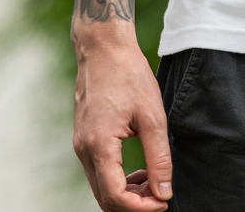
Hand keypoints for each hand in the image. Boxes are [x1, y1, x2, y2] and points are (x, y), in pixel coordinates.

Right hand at [72, 34, 172, 211]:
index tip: (163, 203)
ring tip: (154, 182)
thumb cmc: (129, 75)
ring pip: (100, 186)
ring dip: (126, 192)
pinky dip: (117, 177)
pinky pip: (98, 170)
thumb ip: (158, 156)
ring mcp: (80, 144)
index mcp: (99, 146)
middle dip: (134, 204)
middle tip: (161, 196)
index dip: (140, 208)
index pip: (115, 197)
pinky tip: (139, 169)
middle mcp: (83, 150)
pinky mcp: (84, 138)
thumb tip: (164, 191)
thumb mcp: (152, 115)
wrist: (104, 48)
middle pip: (105, 198)